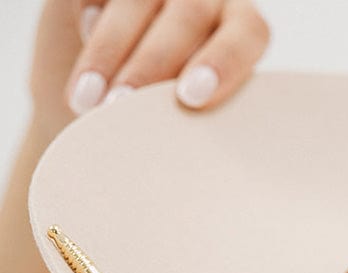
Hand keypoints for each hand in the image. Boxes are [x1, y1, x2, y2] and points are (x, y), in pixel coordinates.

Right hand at [28, 0, 270, 141]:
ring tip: (85, 103)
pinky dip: (88, 13)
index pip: (247, 34)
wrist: (120, 99)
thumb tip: (190, 166)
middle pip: (189, 14)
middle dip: (151, 64)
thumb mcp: (194, 125)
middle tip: (120, 109)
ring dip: (109, 52)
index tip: (191, 100)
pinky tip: (82, 45)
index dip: (224, 61)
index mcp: (243, 29)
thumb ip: (204, 124)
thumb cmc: (174, 125)